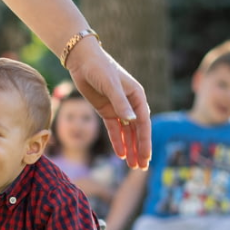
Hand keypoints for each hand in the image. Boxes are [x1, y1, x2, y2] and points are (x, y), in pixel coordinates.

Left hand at [64, 38, 151, 168]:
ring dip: (130, 148)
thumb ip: (120, 103)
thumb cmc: (100, 68)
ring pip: (126, 133)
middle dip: (139, 149)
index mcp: (137, 97)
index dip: (144, 141)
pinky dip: (117, 141)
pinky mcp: (106, 110)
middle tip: (142, 168)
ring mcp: (118, 108)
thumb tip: (132, 121)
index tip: (146, 157)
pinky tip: (120, 154)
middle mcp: (130, 104)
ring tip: (132, 165)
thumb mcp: (110, 85)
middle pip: (137, 131)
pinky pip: (114, 130)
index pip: (143, 123)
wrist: (83, 61)